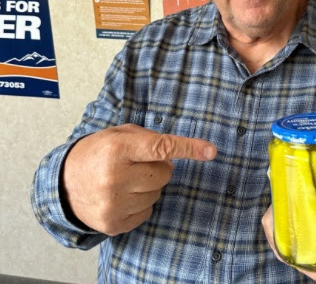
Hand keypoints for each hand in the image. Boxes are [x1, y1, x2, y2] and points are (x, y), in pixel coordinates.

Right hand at [62, 123, 216, 235]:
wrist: (64, 183)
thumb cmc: (96, 152)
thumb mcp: (119, 134)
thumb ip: (149, 138)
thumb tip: (178, 156)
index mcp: (117, 149)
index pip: (161, 147)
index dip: (188, 148)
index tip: (211, 151)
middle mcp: (115, 177)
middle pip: (164, 174)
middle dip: (157, 167)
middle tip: (138, 164)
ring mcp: (114, 204)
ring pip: (157, 194)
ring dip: (149, 186)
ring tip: (126, 179)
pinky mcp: (114, 224)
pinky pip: (147, 212)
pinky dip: (140, 202)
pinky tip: (123, 195)